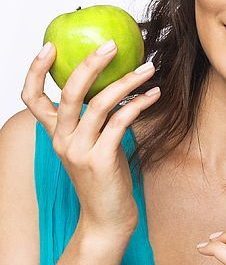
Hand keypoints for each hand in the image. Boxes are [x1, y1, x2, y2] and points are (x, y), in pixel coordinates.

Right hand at [20, 39, 160, 236]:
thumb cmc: (105, 179)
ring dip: (128, 81)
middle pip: (68, 93)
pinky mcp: (101, 160)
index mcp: (55, 135)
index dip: (35, 71)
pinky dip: (139, 103)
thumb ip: (94, 120)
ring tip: (149, 68)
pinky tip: (155, 94)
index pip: (32, 99)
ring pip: (100, 104)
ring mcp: (80, 151)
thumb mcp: (93, 146)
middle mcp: (62, 140)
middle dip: (90, 64)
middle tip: (112, 44)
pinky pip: (121, 121)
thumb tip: (114, 85)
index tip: (50, 46)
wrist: (108, 219)